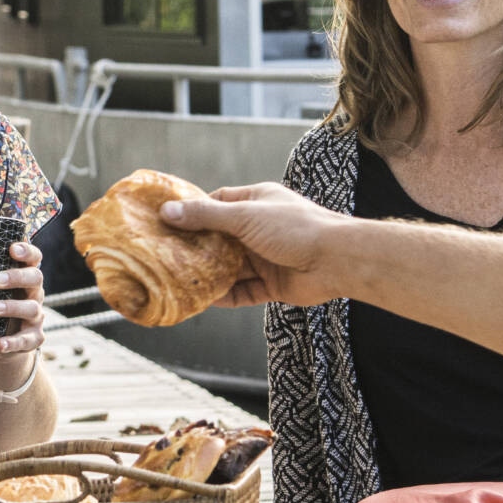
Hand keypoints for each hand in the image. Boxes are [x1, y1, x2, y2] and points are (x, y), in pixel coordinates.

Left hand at [0, 240, 46, 358]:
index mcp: (23, 276)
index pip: (33, 257)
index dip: (26, 251)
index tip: (12, 249)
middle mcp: (33, 293)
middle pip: (34, 278)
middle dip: (16, 277)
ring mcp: (35, 316)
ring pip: (31, 308)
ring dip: (12, 307)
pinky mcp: (33, 337)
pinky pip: (27, 340)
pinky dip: (13, 342)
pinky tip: (0, 343)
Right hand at [160, 183, 352, 308]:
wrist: (337, 260)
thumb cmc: (295, 228)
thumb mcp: (245, 216)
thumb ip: (206, 216)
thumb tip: (168, 212)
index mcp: (256, 202)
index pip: (217, 203)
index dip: (193, 212)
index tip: (166, 222)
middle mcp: (259, 229)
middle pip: (220, 239)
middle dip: (196, 248)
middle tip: (165, 256)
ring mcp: (266, 258)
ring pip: (229, 268)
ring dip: (208, 275)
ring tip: (178, 281)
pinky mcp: (272, 285)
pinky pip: (242, 292)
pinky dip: (225, 297)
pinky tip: (204, 300)